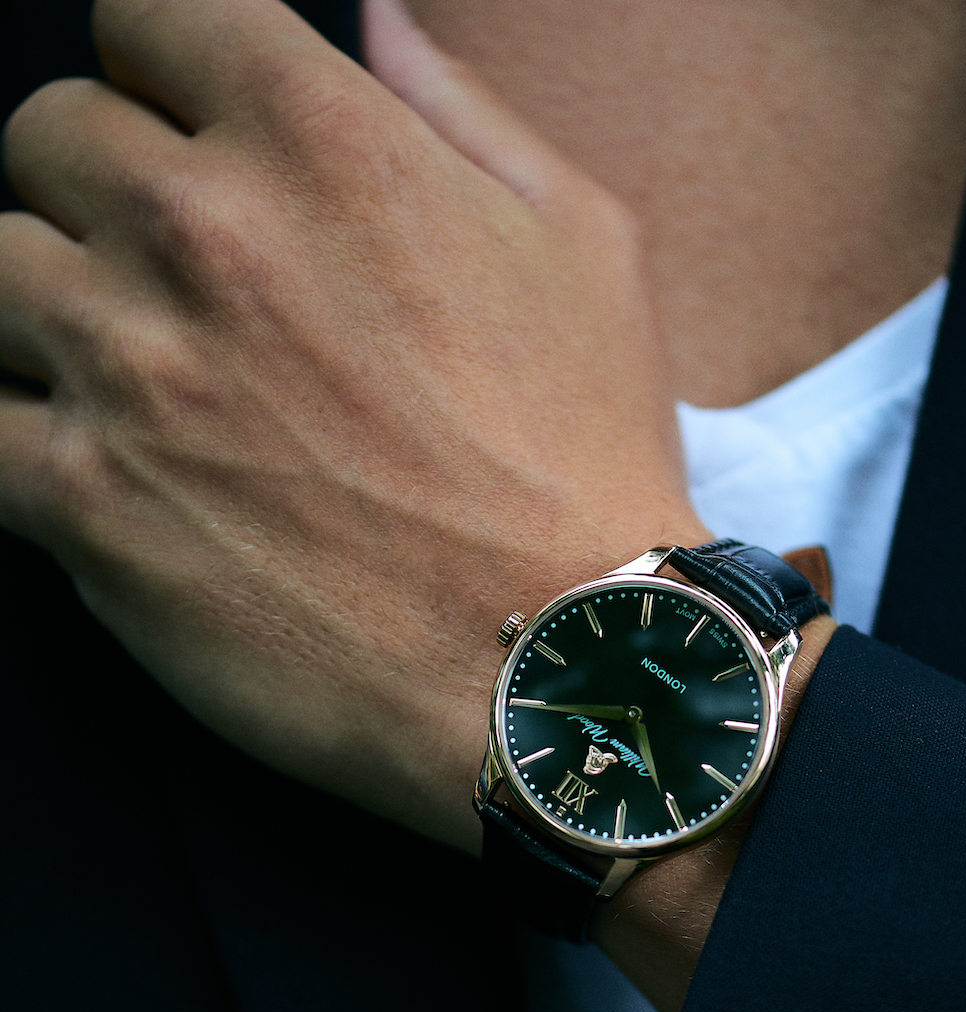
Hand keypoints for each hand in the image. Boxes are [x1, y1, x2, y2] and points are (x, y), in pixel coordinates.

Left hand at [0, 0, 705, 851]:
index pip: (145, 13)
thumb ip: (458, 111)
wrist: (558, 669)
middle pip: (48, 135)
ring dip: (54, 314)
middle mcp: (202, 230)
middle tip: (178, 285)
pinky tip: (96, 467)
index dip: (163, 70)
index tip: (188, 131)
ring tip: (140, 386)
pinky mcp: (86, 502)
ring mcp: (129, 366)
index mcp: (320, 139)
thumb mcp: (580, 247)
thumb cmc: (586, 464)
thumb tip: (375, 18)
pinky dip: (22, 439)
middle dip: (103, 192)